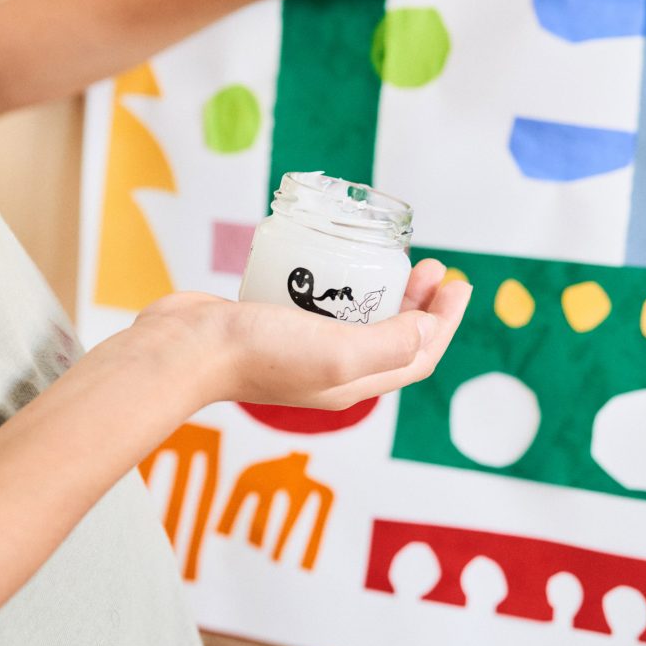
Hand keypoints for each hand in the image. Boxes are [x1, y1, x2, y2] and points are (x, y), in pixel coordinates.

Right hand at [131, 259, 470, 411]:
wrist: (185, 349)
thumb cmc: (258, 352)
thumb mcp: (338, 352)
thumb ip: (387, 345)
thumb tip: (427, 330)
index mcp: (351, 383)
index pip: (417, 356)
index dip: (444, 323)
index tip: (459, 284)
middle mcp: (330, 370)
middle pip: (392, 338)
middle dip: (420, 305)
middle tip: (432, 267)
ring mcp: (300, 348)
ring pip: (357, 320)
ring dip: (384, 293)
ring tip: (393, 261)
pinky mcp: (273, 325)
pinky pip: (320, 304)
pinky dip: (339, 285)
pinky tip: (335, 262)